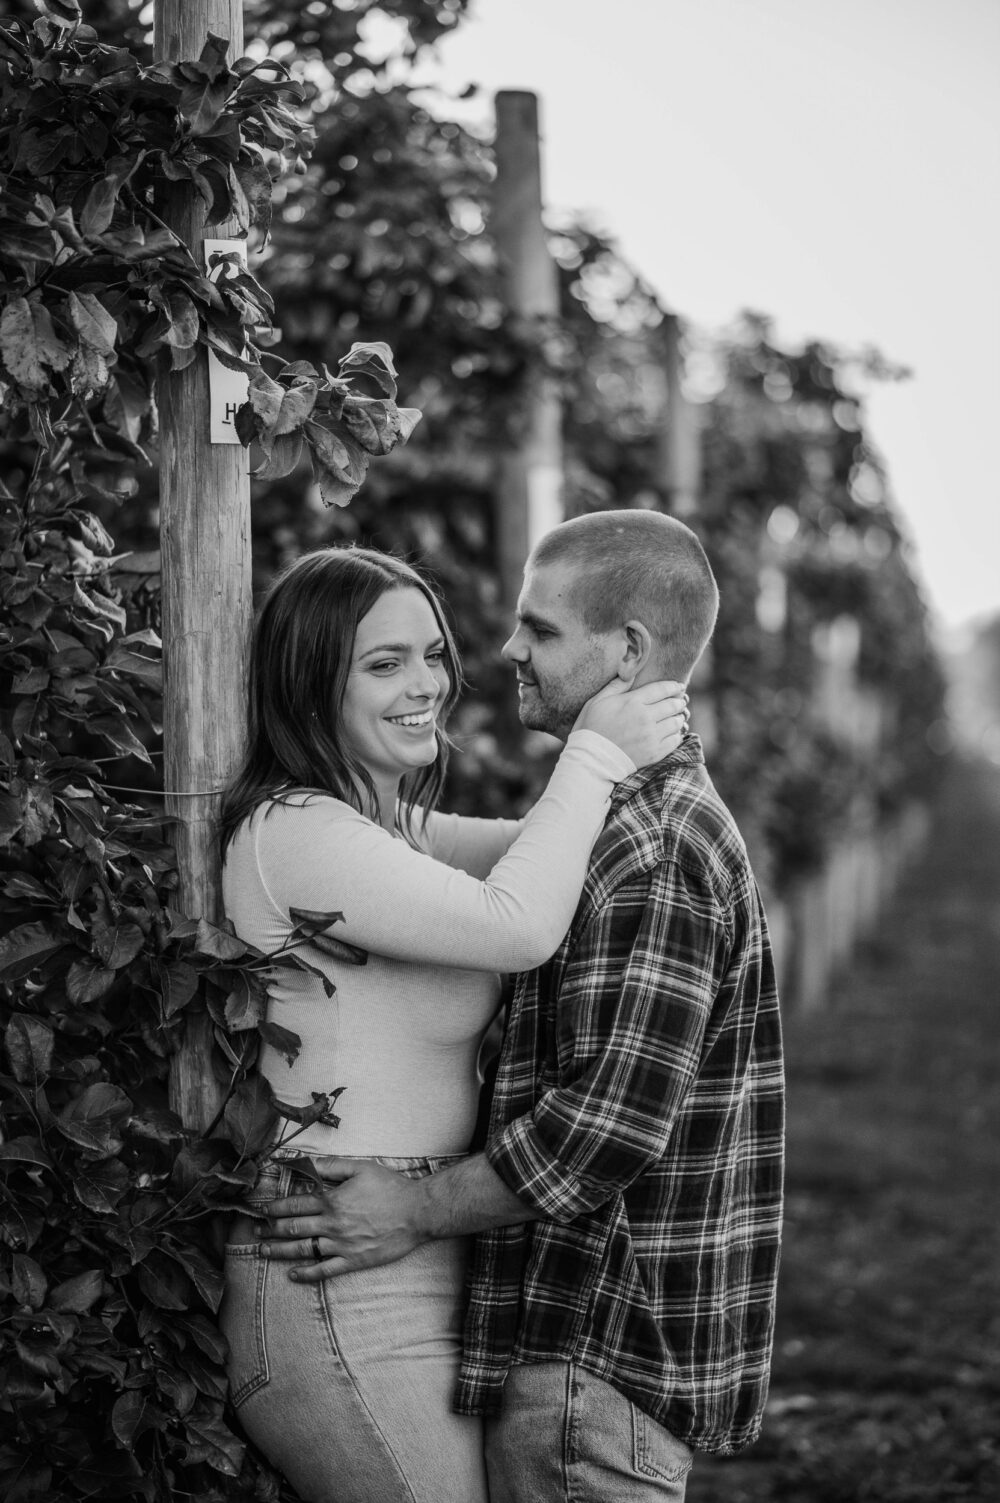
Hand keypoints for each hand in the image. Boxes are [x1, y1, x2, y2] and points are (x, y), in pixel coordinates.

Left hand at [259, 1159, 422, 1281]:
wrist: (418, 1213)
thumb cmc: (391, 1187)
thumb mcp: (360, 1167)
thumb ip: (330, 1165)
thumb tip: (305, 1162)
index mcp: (333, 1200)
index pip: (296, 1204)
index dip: (276, 1207)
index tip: (263, 1209)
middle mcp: (333, 1224)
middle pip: (294, 1228)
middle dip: (271, 1229)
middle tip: (255, 1231)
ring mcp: (342, 1245)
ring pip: (304, 1250)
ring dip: (280, 1251)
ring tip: (263, 1251)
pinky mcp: (354, 1261)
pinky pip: (325, 1270)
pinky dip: (307, 1274)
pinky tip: (293, 1274)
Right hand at [573, 678, 688, 767]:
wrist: (591, 760)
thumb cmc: (591, 728)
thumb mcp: (597, 701)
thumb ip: (616, 685)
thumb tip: (630, 672)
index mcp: (632, 702)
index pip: (661, 689)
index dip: (674, 686)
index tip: (679, 686)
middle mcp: (645, 718)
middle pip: (673, 704)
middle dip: (679, 701)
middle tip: (680, 701)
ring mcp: (651, 736)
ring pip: (676, 722)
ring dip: (679, 717)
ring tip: (677, 716)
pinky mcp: (654, 753)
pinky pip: (675, 740)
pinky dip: (676, 734)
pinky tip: (672, 733)